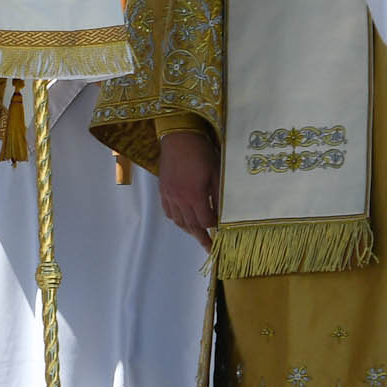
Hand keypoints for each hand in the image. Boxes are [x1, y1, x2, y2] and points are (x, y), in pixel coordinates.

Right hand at [156, 131, 216, 248]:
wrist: (179, 138)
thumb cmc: (201, 152)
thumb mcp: (216, 174)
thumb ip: (219, 196)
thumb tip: (223, 214)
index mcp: (194, 196)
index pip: (205, 221)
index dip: (214, 227)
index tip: (221, 231)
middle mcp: (179, 199)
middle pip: (191, 226)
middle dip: (202, 238)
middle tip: (209, 248)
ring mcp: (169, 196)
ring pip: (179, 221)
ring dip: (189, 230)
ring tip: (198, 235)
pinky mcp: (163, 190)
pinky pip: (168, 212)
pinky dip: (177, 219)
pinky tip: (183, 219)